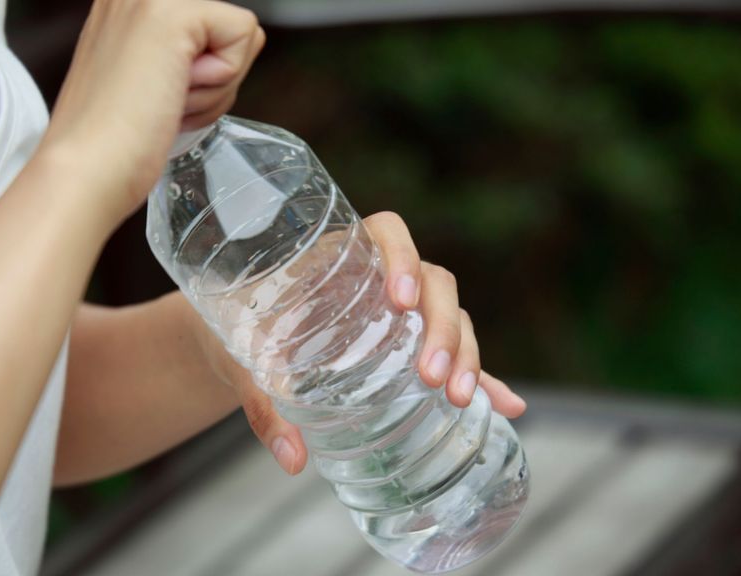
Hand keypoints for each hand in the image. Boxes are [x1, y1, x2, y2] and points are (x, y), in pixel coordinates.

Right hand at [36, 0, 264, 229]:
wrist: (87, 170)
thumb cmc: (114, 144)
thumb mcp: (151, 79)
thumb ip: (183, 56)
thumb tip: (229, 48)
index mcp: (130, 5)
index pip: (212, 28)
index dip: (208, 71)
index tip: (162, 95)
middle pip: (231, 29)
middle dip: (217, 78)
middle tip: (165, 101)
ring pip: (241, 34)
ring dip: (216, 86)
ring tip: (165, 102)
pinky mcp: (173, 13)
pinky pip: (244, 35)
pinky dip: (220, 81)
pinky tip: (175, 96)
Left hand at [201, 212, 526, 474]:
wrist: (233, 336)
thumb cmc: (237, 329)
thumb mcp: (243, 360)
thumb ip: (263, 405)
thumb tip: (292, 459)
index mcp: (340, 256)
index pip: (388, 232)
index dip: (402, 257)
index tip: (400, 300)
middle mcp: (379, 276)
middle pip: (434, 283)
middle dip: (440, 328)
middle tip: (430, 376)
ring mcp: (401, 311)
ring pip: (451, 315)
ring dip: (464, 353)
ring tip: (455, 397)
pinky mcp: (410, 346)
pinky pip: (454, 355)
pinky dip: (483, 378)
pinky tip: (507, 406)